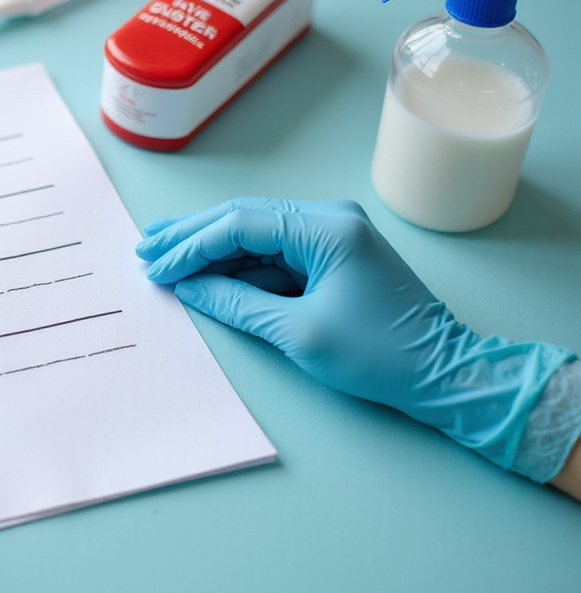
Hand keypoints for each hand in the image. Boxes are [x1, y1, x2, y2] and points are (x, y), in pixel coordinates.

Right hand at [135, 198, 570, 467]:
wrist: (446, 373)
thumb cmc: (381, 355)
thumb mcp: (298, 332)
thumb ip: (236, 303)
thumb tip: (190, 288)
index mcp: (326, 228)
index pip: (240, 224)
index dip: (191, 245)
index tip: (155, 266)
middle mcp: (330, 219)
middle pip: (243, 218)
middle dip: (192, 236)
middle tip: (146, 249)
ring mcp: (334, 236)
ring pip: (255, 233)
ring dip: (210, 248)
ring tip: (163, 257)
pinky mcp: (334, 258)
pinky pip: (274, 253)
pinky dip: (238, 263)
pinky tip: (205, 272)